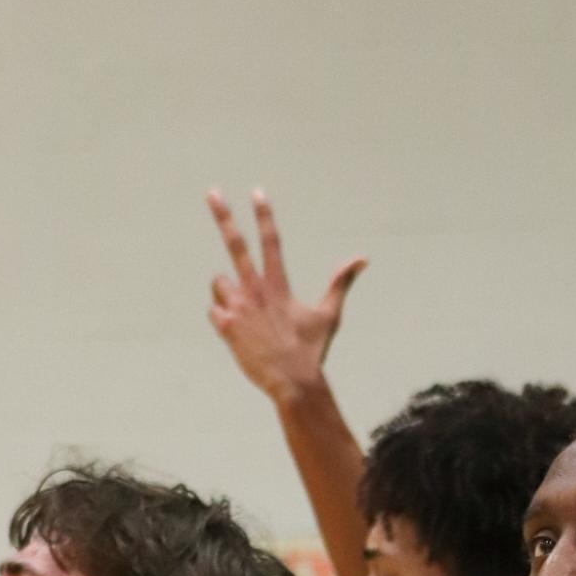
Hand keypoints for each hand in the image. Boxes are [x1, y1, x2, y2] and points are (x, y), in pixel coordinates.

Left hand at [207, 187, 366, 405]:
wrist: (292, 383)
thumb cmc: (311, 350)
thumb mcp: (329, 315)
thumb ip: (340, 283)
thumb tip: (363, 259)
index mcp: (278, 285)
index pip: (271, 241)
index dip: (264, 215)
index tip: (256, 192)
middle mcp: (256, 291)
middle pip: (236, 246)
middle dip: (224, 217)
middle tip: (212, 192)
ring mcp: (239, 309)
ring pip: (219, 283)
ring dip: (227, 290)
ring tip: (244, 311)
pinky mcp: (227, 328)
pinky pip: (214, 311)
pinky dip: (222, 316)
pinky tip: (236, 330)